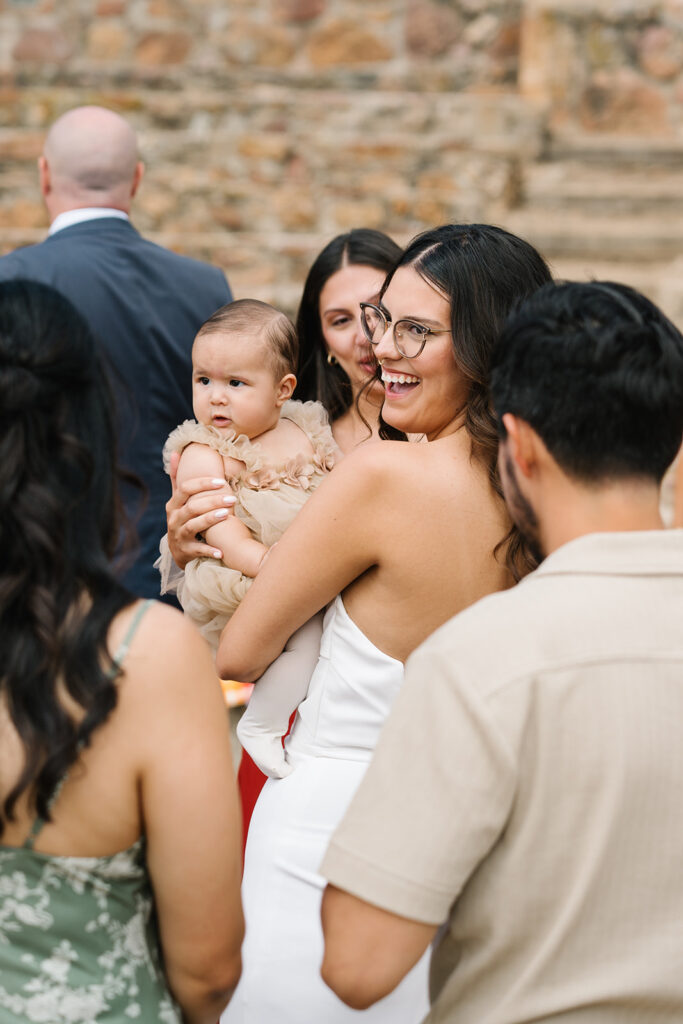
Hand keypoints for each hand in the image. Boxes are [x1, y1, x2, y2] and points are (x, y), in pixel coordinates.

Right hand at [166, 451, 235, 568]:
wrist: (178, 551)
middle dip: (212, 501)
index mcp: (173, 504)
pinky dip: (209, 550)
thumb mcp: (177, 500)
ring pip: (193, 526)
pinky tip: (222, 551)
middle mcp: (174, 519)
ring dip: (210, 520)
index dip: (202, 484)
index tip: (222, 481)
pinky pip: (197, 550)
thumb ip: (177, 478)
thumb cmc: (182, 519)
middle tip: (233, 498)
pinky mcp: (185, 551)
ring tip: (227, 514)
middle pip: (191, 507)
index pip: (185, 489)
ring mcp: (179, 535)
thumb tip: (175, 452)